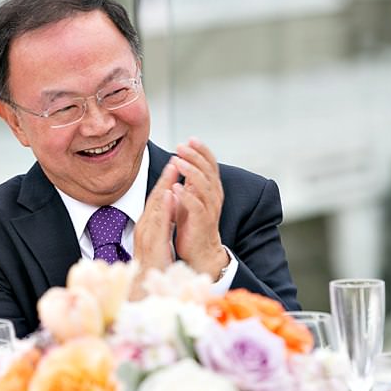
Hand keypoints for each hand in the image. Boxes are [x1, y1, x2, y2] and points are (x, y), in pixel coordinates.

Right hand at [133, 160, 178, 289]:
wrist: (143, 290)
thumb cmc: (153, 267)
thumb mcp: (159, 241)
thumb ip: (164, 223)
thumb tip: (171, 205)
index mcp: (147, 226)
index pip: (157, 199)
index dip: (165, 181)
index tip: (174, 166)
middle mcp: (144, 228)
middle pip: (155, 198)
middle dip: (166, 178)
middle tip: (175, 159)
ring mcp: (146, 235)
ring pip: (155, 206)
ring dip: (164, 186)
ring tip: (173, 169)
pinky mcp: (152, 244)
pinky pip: (158, 223)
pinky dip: (163, 207)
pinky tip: (169, 194)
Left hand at [171, 138, 228, 280]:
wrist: (200, 251)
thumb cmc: (192, 224)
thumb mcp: (191, 197)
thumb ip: (189, 181)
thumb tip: (180, 160)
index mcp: (212, 188)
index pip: (211, 164)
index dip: (202, 151)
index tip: (190, 139)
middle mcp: (214, 196)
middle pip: (208, 171)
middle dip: (195, 156)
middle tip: (181, 146)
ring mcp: (210, 209)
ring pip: (204, 186)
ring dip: (191, 172)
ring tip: (178, 161)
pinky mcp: (203, 222)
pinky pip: (196, 206)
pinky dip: (186, 196)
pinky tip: (176, 187)